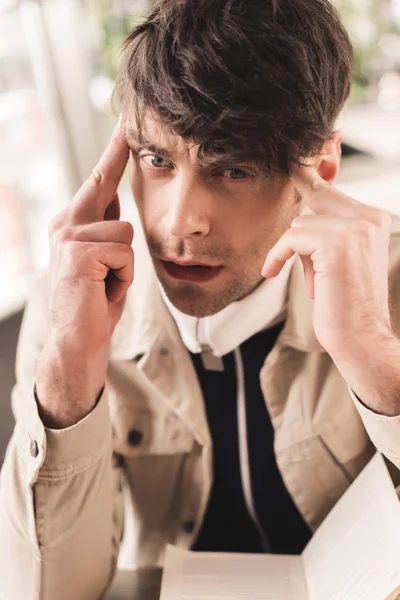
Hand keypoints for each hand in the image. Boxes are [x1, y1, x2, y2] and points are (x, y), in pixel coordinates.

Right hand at [36, 122, 132, 426]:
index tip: (125, 128)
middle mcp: (65, 225)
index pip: (96, 184)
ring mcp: (68, 237)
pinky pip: (125, 252)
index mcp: (70, 226)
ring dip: (126, 264)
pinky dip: (124, 276)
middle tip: (128, 123)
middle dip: (117, 158)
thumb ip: (105, 230)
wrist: (77, 340)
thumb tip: (114, 198)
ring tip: (108, 282)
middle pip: (104, 186)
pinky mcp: (78, 252)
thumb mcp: (104, 261)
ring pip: (126, 231)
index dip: (112, 156)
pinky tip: (104, 289)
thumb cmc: (95, 303)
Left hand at [261, 164, 392, 360]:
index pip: (333, 189)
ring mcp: (355, 229)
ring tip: (307, 278)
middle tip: (284, 190)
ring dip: (292, 251)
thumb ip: (325, 234)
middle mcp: (368, 219)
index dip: (310, 175)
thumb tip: (301, 220)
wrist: (361, 338)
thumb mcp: (337, 262)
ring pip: (300, 224)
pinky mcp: (337, 243)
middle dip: (296, 207)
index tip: (292, 160)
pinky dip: (279, 255)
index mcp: (373, 221)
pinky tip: (274, 271)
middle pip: (315, 198)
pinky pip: (292, 238)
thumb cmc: (346, 305)